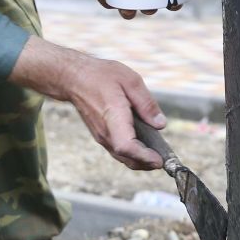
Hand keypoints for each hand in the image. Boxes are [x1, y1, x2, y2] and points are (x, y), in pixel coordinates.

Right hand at [8, 36, 165, 169]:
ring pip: (122, 157)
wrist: (74, 79)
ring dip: (140, 161)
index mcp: (113, 116)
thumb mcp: (130, 81)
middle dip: (147, 163)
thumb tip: (160, 124)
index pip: (125, 146)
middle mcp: (105, 131)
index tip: (159, 160)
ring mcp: (101, 136)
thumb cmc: (101, 76)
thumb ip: (146, 103)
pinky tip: (145, 148)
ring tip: (159, 155)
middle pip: (126, 158)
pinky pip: (118, 151)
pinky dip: (132, 155)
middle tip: (165, 160)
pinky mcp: (101, 136)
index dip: (143, 156)